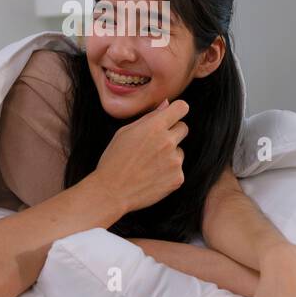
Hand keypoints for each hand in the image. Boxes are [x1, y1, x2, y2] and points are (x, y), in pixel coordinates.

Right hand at [90, 98, 188, 215]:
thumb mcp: (125, 132)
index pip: (182, 108)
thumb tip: (166, 104)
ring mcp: (175, 161)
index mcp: (154, 127)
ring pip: (179, 151)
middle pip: (184, 128)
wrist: (111, 192)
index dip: (177, 110)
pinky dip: (168, 172)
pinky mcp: (178, 178)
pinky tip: (151, 177)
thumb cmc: (114, 160)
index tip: (172, 116)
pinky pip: (178, 169)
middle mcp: (168, 141)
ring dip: (169, 155)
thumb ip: (148, 117)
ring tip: (148, 165)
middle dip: (172, 132)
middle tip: (154, 145)